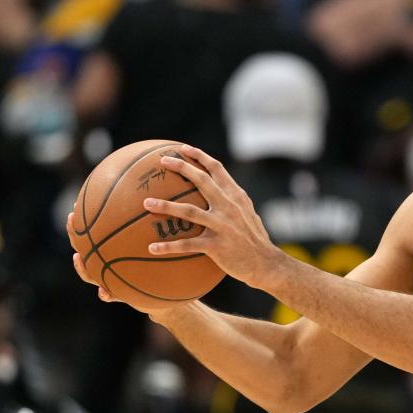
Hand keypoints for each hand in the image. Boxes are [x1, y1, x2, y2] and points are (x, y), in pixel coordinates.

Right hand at [67, 214, 188, 316]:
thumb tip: (159, 207)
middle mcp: (109, 263)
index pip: (96, 233)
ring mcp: (111, 279)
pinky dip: (105, 294)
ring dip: (81, 266)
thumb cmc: (163, 271)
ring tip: (77, 257)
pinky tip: (104, 292)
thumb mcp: (162, 249)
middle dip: (76, 234)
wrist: (166, 297)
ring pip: (89, 272)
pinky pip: (109, 295)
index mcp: (116, 251)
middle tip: (72, 219)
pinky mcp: (120, 295)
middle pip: (86, 247)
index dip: (86, 220)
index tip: (79, 204)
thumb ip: (157, 234)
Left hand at [142, 145, 284, 288]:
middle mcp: (229, 208)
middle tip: (161, 160)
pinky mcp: (216, 246)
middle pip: (202, 181)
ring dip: (165, 206)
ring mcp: (223, 226)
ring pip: (189, 211)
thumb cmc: (255, 241)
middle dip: (181, 167)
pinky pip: (187, 245)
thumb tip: (220, 193)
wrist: (266, 264)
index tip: (182, 148)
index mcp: (236, 197)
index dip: (199, 156)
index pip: (217, 169)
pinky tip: (152, 248)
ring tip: (146, 203)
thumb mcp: (249, 215)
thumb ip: (235, 203)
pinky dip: (168, 247)